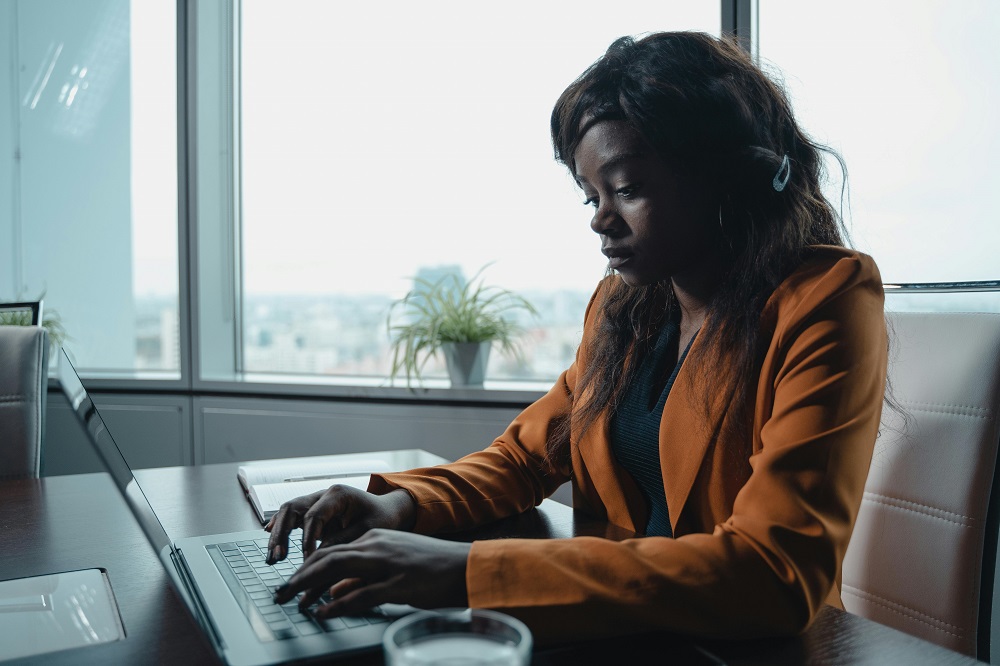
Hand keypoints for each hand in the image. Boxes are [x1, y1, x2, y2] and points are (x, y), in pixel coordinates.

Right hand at [264, 485, 415, 562]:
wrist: (387, 510)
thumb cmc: (381, 517)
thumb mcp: (368, 529)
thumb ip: (343, 540)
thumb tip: (319, 555)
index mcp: (337, 494)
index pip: (314, 515)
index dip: (307, 538)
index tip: (307, 558)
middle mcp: (323, 495)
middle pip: (292, 509)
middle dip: (282, 534)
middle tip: (276, 557)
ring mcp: (316, 502)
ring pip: (288, 513)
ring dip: (278, 534)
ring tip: (272, 557)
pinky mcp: (313, 513)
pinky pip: (292, 518)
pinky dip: (280, 528)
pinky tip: (271, 540)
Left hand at [273, 529, 470, 615]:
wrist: (465, 565)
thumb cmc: (431, 568)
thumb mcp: (391, 568)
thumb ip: (361, 577)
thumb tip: (332, 592)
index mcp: (375, 538)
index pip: (331, 550)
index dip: (306, 568)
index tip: (289, 584)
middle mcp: (377, 545)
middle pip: (327, 557)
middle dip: (298, 576)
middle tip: (278, 594)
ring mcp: (387, 563)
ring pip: (338, 569)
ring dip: (310, 587)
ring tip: (292, 602)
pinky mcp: (399, 583)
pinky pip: (361, 594)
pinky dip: (339, 604)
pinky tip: (323, 612)